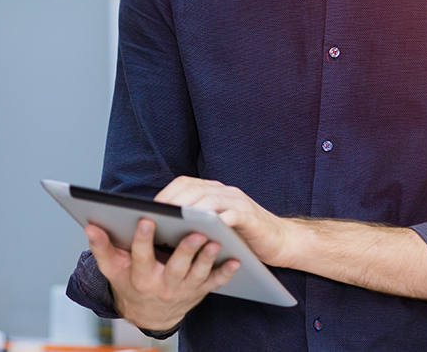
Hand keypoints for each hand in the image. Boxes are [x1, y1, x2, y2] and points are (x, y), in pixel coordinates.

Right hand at [84, 219, 240, 331]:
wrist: (149, 313)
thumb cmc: (130, 283)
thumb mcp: (112, 268)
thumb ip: (101, 247)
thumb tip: (89, 226)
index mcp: (140, 277)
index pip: (141, 257)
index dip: (142, 239)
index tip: (145, 219)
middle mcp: (163, 285)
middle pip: (176, 268)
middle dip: (186, 250)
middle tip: (195, 232)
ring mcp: (184, 290)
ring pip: (197, 275)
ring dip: (207, 259)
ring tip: (215, 241)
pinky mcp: (199, 291)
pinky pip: (214, 283)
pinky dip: (225, 273)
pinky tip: (235, 259)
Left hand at [155, 176, 300, 267]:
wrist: (280, 242)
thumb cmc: (240, 238)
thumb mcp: (213, 228)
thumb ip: (193, 224)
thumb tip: (159, 231)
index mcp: (211, 191)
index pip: (182, 185)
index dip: (165, 195)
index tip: (146, 209)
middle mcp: (223, 191)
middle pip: (192, 189)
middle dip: (173, 201)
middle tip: (157, 216)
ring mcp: (237, 201)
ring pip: (209, 199)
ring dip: (191, 209)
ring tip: (175, 221)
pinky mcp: (250, 215)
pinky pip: (231, 214)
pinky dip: (218, 220)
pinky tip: (206, 230)